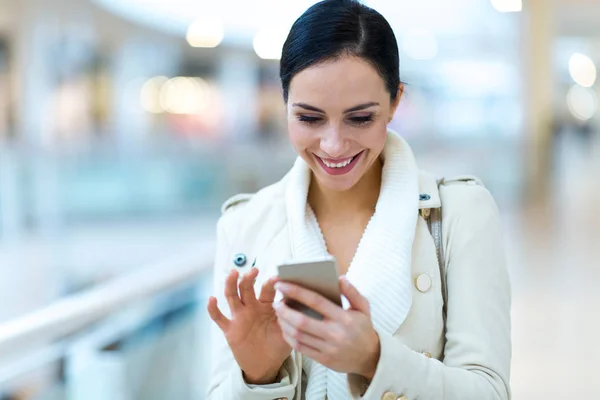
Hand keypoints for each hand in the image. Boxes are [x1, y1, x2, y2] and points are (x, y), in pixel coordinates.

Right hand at [207, 268, 291, 383]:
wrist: (265, 365)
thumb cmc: (278, 345)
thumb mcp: (287, 330)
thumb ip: (289, 316)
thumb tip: (295, 299)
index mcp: (266, 306)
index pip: (267, 291)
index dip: (271, 284)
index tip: (277, 278)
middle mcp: (251, 308)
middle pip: (247, 288)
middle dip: (249, 278)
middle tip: (254, 270)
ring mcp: (239, 317)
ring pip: (232, 297)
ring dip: (231, 284)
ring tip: (234, 273)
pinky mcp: (230, 329)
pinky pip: (219, 317)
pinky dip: (213, 309)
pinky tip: (212, 299)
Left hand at [274, 276, 379, 379]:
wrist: (370, 357)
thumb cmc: (363, 328)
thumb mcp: (363, 308)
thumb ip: (352, 292)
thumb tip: (339, 278)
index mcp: (344, 318)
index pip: (316, 301)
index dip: (296, 291)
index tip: (282, 284)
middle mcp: (335, 334)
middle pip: (302, 321)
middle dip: (284, 310)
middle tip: (276, 302)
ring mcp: (328, 348)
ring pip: (298, 336)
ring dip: (284, 324)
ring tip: (279, 314)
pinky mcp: (323, 360)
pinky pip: (301, 348)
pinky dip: (289, 337)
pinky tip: (285, 328)